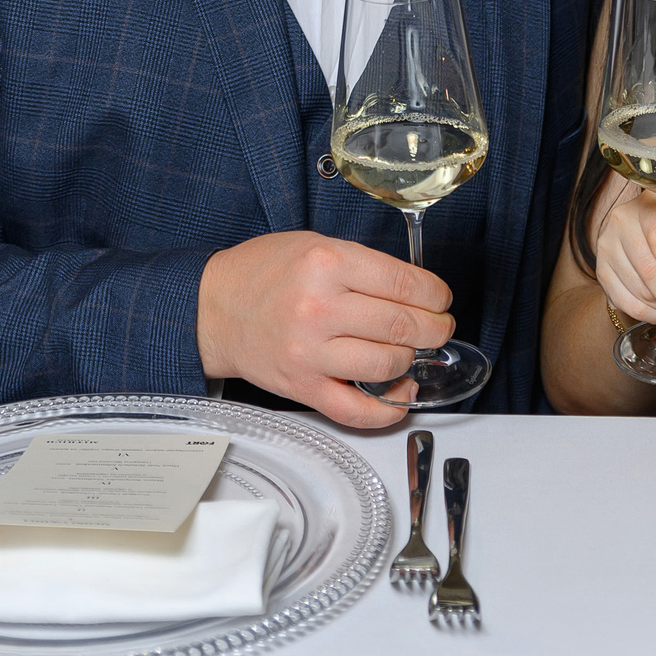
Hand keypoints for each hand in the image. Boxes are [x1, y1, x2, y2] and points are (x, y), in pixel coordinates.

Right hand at [196, 231, 454, 428]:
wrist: (213, 308)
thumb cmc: (264, 272)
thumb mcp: (315, 245)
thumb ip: (363, 265)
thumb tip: (415, 289)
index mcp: (327, 264)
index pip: (403, 282)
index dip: (435, 294)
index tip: (441, 298)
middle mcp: (320, 308)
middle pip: (402, 325)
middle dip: (435, 328)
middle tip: (439, 326)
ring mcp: (310, 353)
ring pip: (386, 366)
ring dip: (410, 360)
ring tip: (409, 350)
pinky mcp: (301, 387)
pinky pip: (355, 410)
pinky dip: (388, 409)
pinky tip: (401, 396)